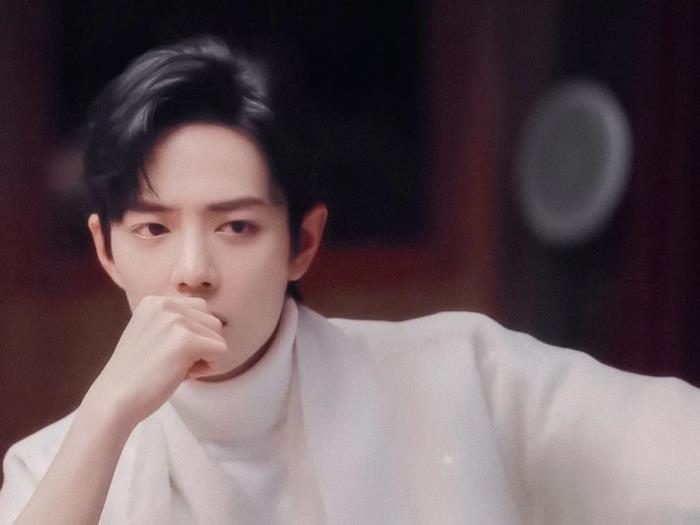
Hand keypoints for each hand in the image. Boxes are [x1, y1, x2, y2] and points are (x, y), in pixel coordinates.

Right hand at [83, 295, 228, 426]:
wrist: (115, 399)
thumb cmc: (137, 374)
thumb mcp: (153, 334)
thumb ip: (176, 323)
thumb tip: (215, 322)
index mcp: (155, 301)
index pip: (200, 309)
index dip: (194, 335)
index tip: (170, 352)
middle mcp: (165, 304)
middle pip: (213, 321)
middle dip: (202, 345)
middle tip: (174, 363)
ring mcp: (175, 320)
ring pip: (218, 336)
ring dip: (205, 356)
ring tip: (177, 367)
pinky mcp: (186, 340)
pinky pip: (221, 351)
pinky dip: (209, 368)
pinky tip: (184, 374)